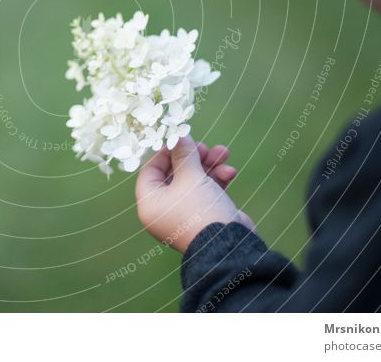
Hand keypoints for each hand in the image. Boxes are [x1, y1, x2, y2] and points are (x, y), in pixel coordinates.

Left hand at [135, 135, 255, 251]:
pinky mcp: (205, 215)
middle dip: (193, 157)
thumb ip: (183, 154)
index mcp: (150, 203)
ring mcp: (185, 213)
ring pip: (194, 180)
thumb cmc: (200, 210)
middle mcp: (164, 210)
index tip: (180, 139)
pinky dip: (217, 179)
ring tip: (223, 153)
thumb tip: (178, 135)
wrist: (229, 246)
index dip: (165, 152)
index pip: (150, 171)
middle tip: (204, 147)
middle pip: (174, 173)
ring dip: (209, 164)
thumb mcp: (190, 177)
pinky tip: (230, 172)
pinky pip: (206, 191)